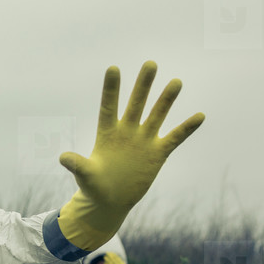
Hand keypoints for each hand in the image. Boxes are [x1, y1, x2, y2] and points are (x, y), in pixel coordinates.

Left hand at [58, 61, 204, 250]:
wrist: (110, 200)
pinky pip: (175, 138)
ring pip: (157, 115)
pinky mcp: (157, 153)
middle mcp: (127, 132)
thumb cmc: (94, 186)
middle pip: (136, 104)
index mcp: (107, 133)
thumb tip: (63, 158)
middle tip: (150, 63)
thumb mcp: (85, 176)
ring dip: (166, 100)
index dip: (111, 89)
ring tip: (176, 82)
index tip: (113, 68)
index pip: (109, 106)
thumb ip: (77, 165)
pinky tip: (200, 115)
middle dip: (143, 85)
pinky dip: (186, 128)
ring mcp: (144, 140)